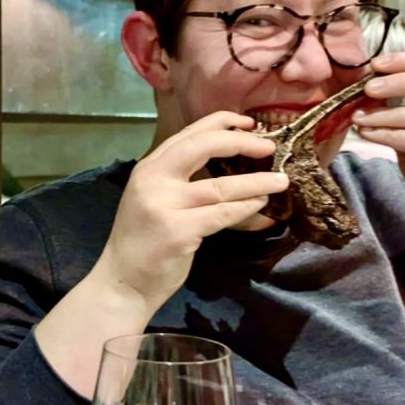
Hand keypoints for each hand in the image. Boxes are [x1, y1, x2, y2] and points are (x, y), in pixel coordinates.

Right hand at [93, 112, 288, 314]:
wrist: (123, 282)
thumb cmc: (144, 241)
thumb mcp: (154, 198)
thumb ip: (180, 177)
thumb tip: (228, 160)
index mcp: (149, 167)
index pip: (189, 133)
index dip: (221, 122)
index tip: (250, 123)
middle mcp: (154, 179)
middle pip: (203, 146)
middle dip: (241, 142)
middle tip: (270, 146)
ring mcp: (165, 205)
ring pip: (221, 185)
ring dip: (257, 182)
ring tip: (281, 181)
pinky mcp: (178, 231)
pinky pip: (222, 214)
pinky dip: (246, 207)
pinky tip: (261, 204)